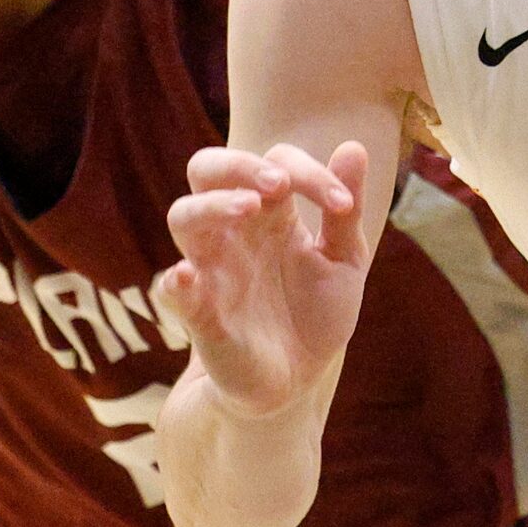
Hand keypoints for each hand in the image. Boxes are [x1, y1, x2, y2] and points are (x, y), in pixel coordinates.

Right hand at [156, 141, 372, 420]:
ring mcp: (211, 268)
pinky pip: (173, 289)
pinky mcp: (198, 313)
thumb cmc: (316, 311)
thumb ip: (345, 209)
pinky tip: (190, 276)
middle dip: (238, 164)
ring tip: (250, 209)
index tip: (342, 206)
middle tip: (277, 185)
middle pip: (207, 168)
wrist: (298, 380)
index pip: (275, 163)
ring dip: (213, 205)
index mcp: (271, 213)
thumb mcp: (343, 260)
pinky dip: (177, 280)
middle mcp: (233, 231)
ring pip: (183, 215)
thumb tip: (355, 146)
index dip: (309, 173)